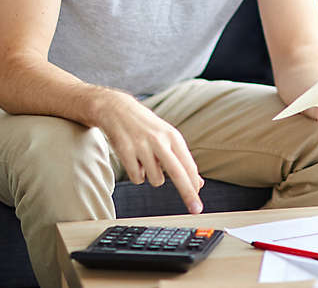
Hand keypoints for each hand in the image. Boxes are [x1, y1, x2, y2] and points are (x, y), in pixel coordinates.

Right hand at [96, 90, 204, 213]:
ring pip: (155, 180)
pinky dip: (137, 175)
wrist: (117, 109)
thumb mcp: (167, 137)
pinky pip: (137, 178)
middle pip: (177, 172)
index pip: (188, 165)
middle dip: (188, 193)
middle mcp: (159, 140)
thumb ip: (182, 159)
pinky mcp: (125, 151)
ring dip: (152, 176)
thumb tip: (197, 182)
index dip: (194, 185)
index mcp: (173, 136)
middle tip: (196, 209)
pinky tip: (134, 160)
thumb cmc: (147, 127)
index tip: (199, 202)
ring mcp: (142, 146)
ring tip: (146, 160)